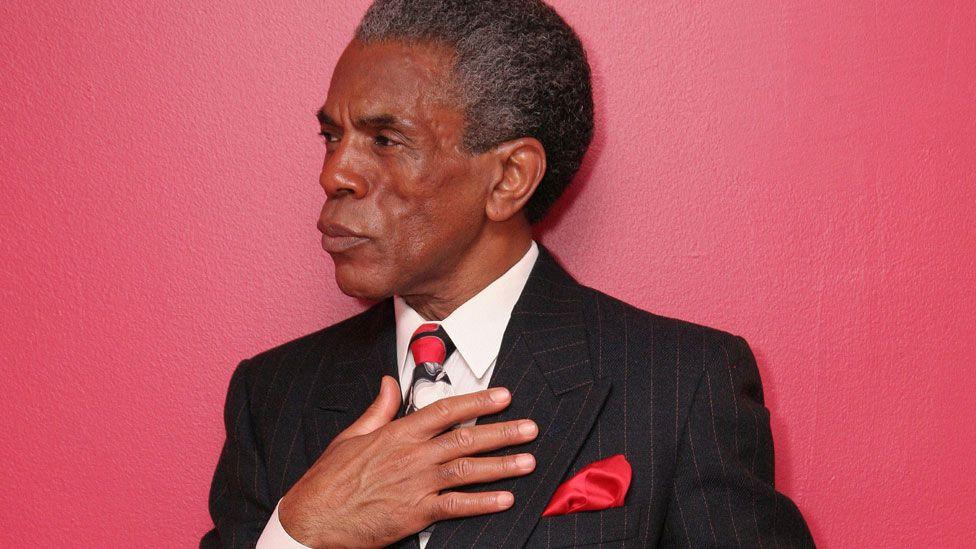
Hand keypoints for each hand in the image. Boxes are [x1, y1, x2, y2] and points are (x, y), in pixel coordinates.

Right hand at [277, 375, 538, 547]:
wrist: (313, 519)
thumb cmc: (330, 479)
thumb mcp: (352, 435)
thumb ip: (379, 409)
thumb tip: (391, 382)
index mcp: (398, 433)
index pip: (446, 410)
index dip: (478, 401)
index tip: (503, 396)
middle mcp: (412, 456)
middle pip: (466, 438)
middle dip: (503, 432)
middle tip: (531, 428)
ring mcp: (416, 485)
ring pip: (468, 470)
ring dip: (502, 465)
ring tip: (529, 460)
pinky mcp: (415, 514)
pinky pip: (456, 506)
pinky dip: (483, 502)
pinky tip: (505, 499)